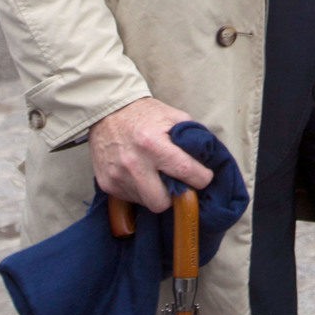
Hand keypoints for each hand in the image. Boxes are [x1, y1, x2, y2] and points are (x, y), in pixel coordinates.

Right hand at [88, 96, 212, 212]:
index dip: (201, 178)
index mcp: (153, 143)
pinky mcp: (106, 184)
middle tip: (178, 184)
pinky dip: (139, 191)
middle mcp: (134, 163)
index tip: (204, 177)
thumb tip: (208, 158)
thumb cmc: (145, 114)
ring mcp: (117, 176)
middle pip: (161, 202)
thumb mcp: (172, 116)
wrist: (106, 111)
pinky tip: (140, 175)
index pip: (185, 172)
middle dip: (174, 196)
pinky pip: (130, 198)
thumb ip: (191, 136)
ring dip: (156, 194)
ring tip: (157, 177)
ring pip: (146, 202)